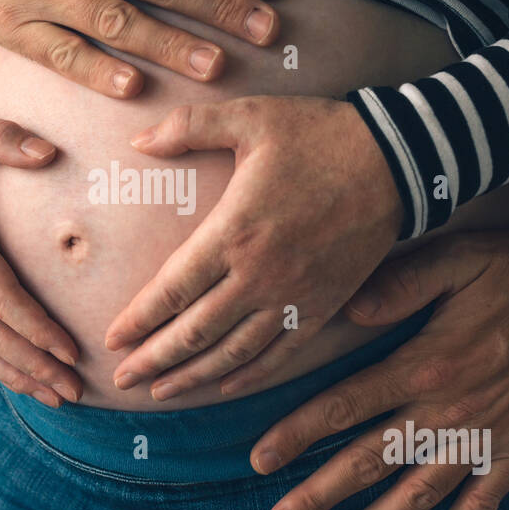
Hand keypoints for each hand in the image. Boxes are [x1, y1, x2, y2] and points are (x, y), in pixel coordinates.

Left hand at [103, 96, 403, 397]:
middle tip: (122, 381)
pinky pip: (283, 352)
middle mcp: (259, 274)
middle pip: (195, 332)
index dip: (138, 321)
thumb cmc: (318, 134)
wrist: (397, 157)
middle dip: (154, 360)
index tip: (111, 341)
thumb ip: (187, 127)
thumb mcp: (249, 117)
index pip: (172, 291)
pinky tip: (227, 387)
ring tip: (162, 392)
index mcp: (233, 232)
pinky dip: (251, 375)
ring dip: (194, 377)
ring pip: (235, 352)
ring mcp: (294, 295)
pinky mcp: (325, 305)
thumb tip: (137, 141)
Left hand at [250, 223, 508, 509]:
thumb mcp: (460, 256)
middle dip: (320, 495)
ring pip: (420, 491)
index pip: (347, 406)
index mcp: (428, 363)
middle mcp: (452, 409)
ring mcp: (488, 433)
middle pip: (371, 461)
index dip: (299, 433)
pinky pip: (485, 499)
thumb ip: (400, 282)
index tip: (259, 460)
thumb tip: (346, 307)